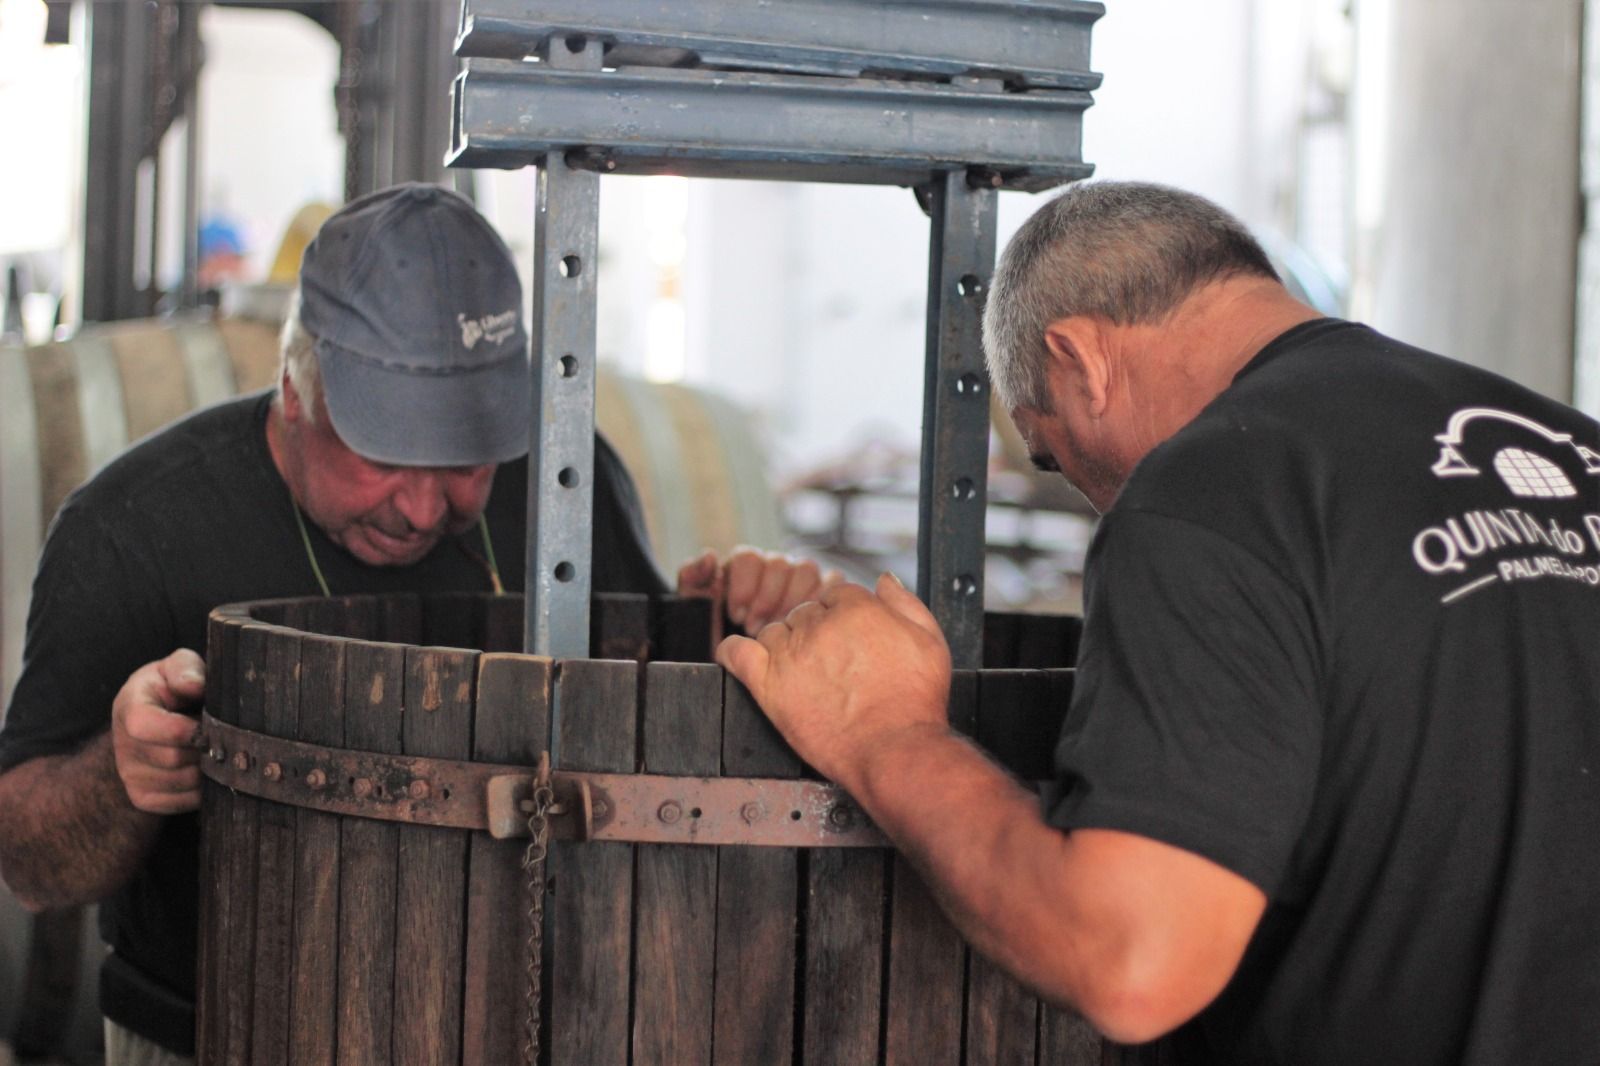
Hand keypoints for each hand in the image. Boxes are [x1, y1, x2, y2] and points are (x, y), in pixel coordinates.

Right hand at [111, 649, 206, 814]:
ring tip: (218, 750)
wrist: (157, 721)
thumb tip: (194, 685)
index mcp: (129, 707)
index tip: (207, 726)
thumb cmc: (173, 689)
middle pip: (172, 758)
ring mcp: (130, 775)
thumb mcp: (179, 667)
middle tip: (226, 737)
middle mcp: (123, 745)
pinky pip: (183, 802)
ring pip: (182, 782)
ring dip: (209, 769)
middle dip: (205, 748)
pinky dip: (204, 789)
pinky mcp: (143, 797)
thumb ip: (185, 669)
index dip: (180, 729)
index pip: (143, 725)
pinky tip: (210, 769)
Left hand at [676, 547, 843, 635]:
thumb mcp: (695, 612)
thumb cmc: (719, 641)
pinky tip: (805, 625)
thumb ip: (693, 578)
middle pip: (779, 563)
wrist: (738, 672)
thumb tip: (710, 556)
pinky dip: (821, 600)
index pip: (748, 558)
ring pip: (806, 569)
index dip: (742, 585)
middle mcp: (772, 571)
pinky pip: (832, 581)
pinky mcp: (823, 595)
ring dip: (792, 600)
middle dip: (766, 598)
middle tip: (754, 626)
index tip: (735, 615)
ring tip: (779, 627)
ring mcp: (799, 582)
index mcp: (742, 570)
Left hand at [715, 572, 951, 789]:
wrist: (893, 749)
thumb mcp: (929, 640)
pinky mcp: (769, 685)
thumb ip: (904, 602)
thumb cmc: (913, 701)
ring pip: (773, 631)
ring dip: (783, 645)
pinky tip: (738, 655)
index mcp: (856, 608)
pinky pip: (737, 653)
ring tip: (803, 674)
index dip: (841, 618)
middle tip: (831, 665)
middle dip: (815, 633)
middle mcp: (819, 625)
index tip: (847, 641)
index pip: (834, 595)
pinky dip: (732, 650)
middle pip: (803, 612)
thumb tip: (884, 579)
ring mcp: (790, 654)